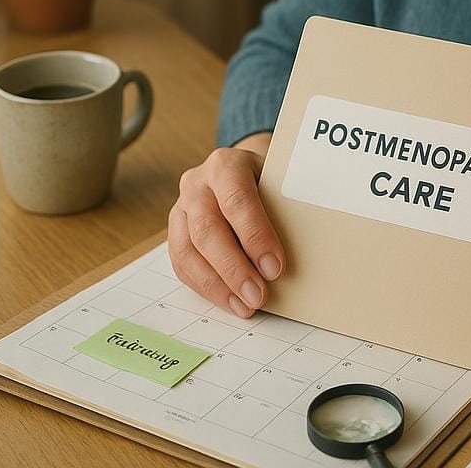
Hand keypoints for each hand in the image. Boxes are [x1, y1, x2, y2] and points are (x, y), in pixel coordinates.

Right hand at [168, 131, 284, 317]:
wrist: (240, 170)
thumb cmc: (266, 179)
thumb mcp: (277, 180)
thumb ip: (282, 208)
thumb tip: (295, 255)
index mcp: (226, 164)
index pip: (238, 201)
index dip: (255, 236)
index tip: (275, 267)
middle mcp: (197, 183)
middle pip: (208, 229)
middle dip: (234, 268)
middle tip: (258, 295)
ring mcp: (181, 207)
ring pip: (189, 250)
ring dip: (218, 285)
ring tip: (245, 306)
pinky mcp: (175, 230)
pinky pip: (182, 263)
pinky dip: (206, 287)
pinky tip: (229, 301)